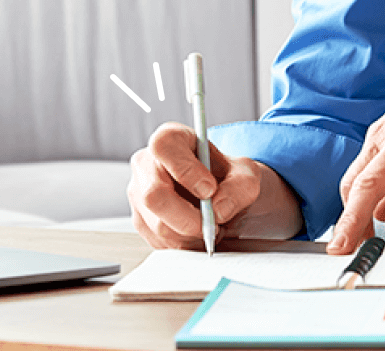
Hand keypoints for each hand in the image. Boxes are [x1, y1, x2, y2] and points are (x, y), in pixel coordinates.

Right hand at [128, 122, 301, 248]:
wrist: (223, 196)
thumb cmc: (228, 178)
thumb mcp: (246, 176)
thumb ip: (239, 188)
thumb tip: (218, 209)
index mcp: (170, 139)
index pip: (164, 148)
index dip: (186, 170)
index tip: (210, 189)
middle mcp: (146, 164)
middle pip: (154, 195)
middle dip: (189, 219)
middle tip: (213, 224)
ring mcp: (138, 194)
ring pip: (158, 225)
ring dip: (191, 236)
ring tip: (211, 228)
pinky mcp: (141, 221)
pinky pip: (159, 242)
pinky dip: (185, 245)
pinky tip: (198, 234)